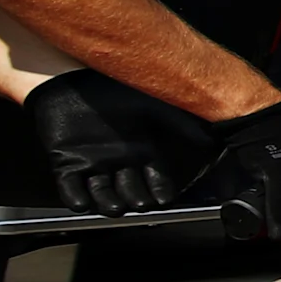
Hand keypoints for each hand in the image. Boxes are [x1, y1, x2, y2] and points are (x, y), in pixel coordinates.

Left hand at [24, 72, 209, 214]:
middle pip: (130, 192)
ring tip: (116, 207)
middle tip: (140, 202)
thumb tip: (214, 141)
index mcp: (143, 149)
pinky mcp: (66, 162)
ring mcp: (93, 162)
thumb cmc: (118, 86)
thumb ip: (187, 126)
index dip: (160, 192)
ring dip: (109, 204)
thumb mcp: (160, 107)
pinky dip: (77, 198)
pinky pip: (71, 188)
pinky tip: (83, 202)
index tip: (162, 199)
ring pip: (102, 195)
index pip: (156, 181)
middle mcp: (120, 159)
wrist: (74, 74)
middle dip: (135, 200)